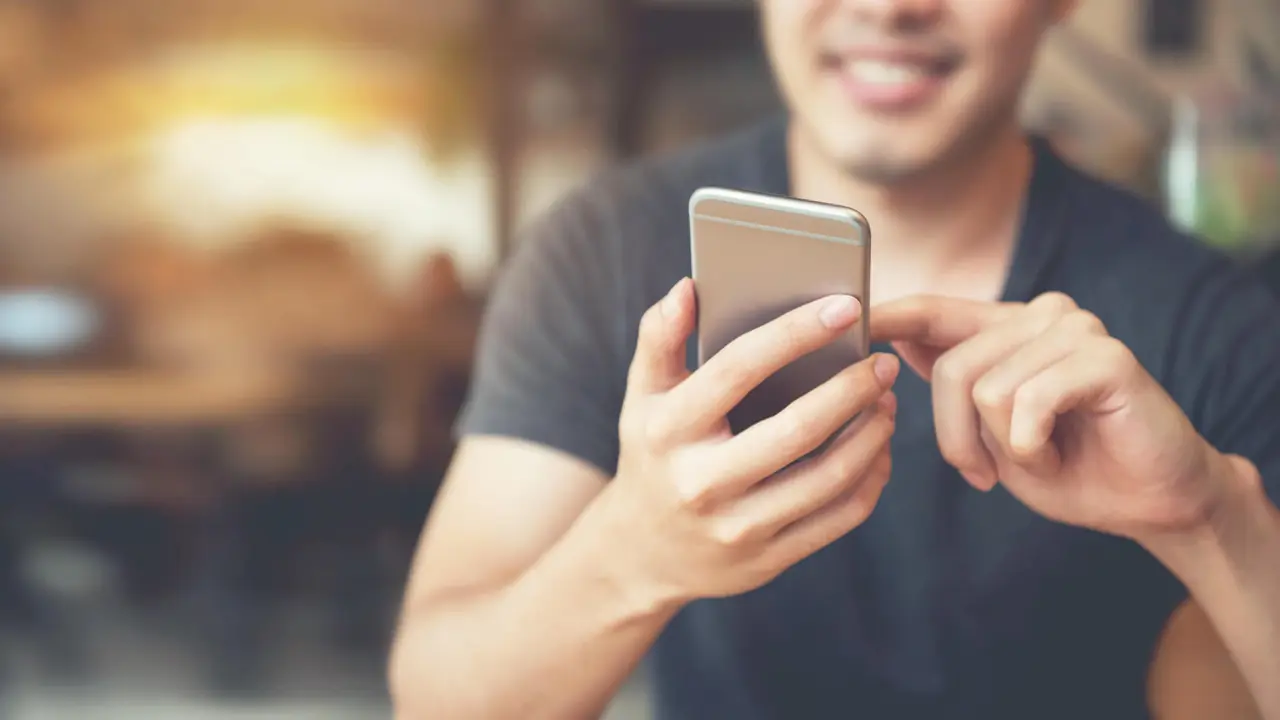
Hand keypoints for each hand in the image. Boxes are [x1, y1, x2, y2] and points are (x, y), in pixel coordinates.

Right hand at [599, 279, 899, 604]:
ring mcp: (736, 527)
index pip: (737, 370)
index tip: (846, 307)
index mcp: (668, 430)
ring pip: (827, 478)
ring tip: (885, 402)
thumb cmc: (654, 454)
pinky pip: (837, 519)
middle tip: (882, 364)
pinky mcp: (767, 560)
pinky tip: (878, 450)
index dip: (794, 333)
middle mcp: (700, 482)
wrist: (641, 554)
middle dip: (851, 390)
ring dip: (870, 435)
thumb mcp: (642, 397)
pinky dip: (870, 479)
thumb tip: (689, 288)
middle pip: (796, 430)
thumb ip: (660, 338)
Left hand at [872, 292, 1234, 540]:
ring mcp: (1076, 329)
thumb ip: (952, 384)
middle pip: (952, 368)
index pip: (934, 310)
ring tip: (1041, 457)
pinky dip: (1032, 447)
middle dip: (958, 437)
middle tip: (987, 473)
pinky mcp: (1106, 357)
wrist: (1150, 501)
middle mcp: (1040, 315)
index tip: (849, 319)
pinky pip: (1028, 403)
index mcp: (1006, 328)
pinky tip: (1058, 454)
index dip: (889, 316)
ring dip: (1005, 448)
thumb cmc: (1066, 467)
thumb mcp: (989, 432)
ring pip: (986, 390)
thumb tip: (894, 342)